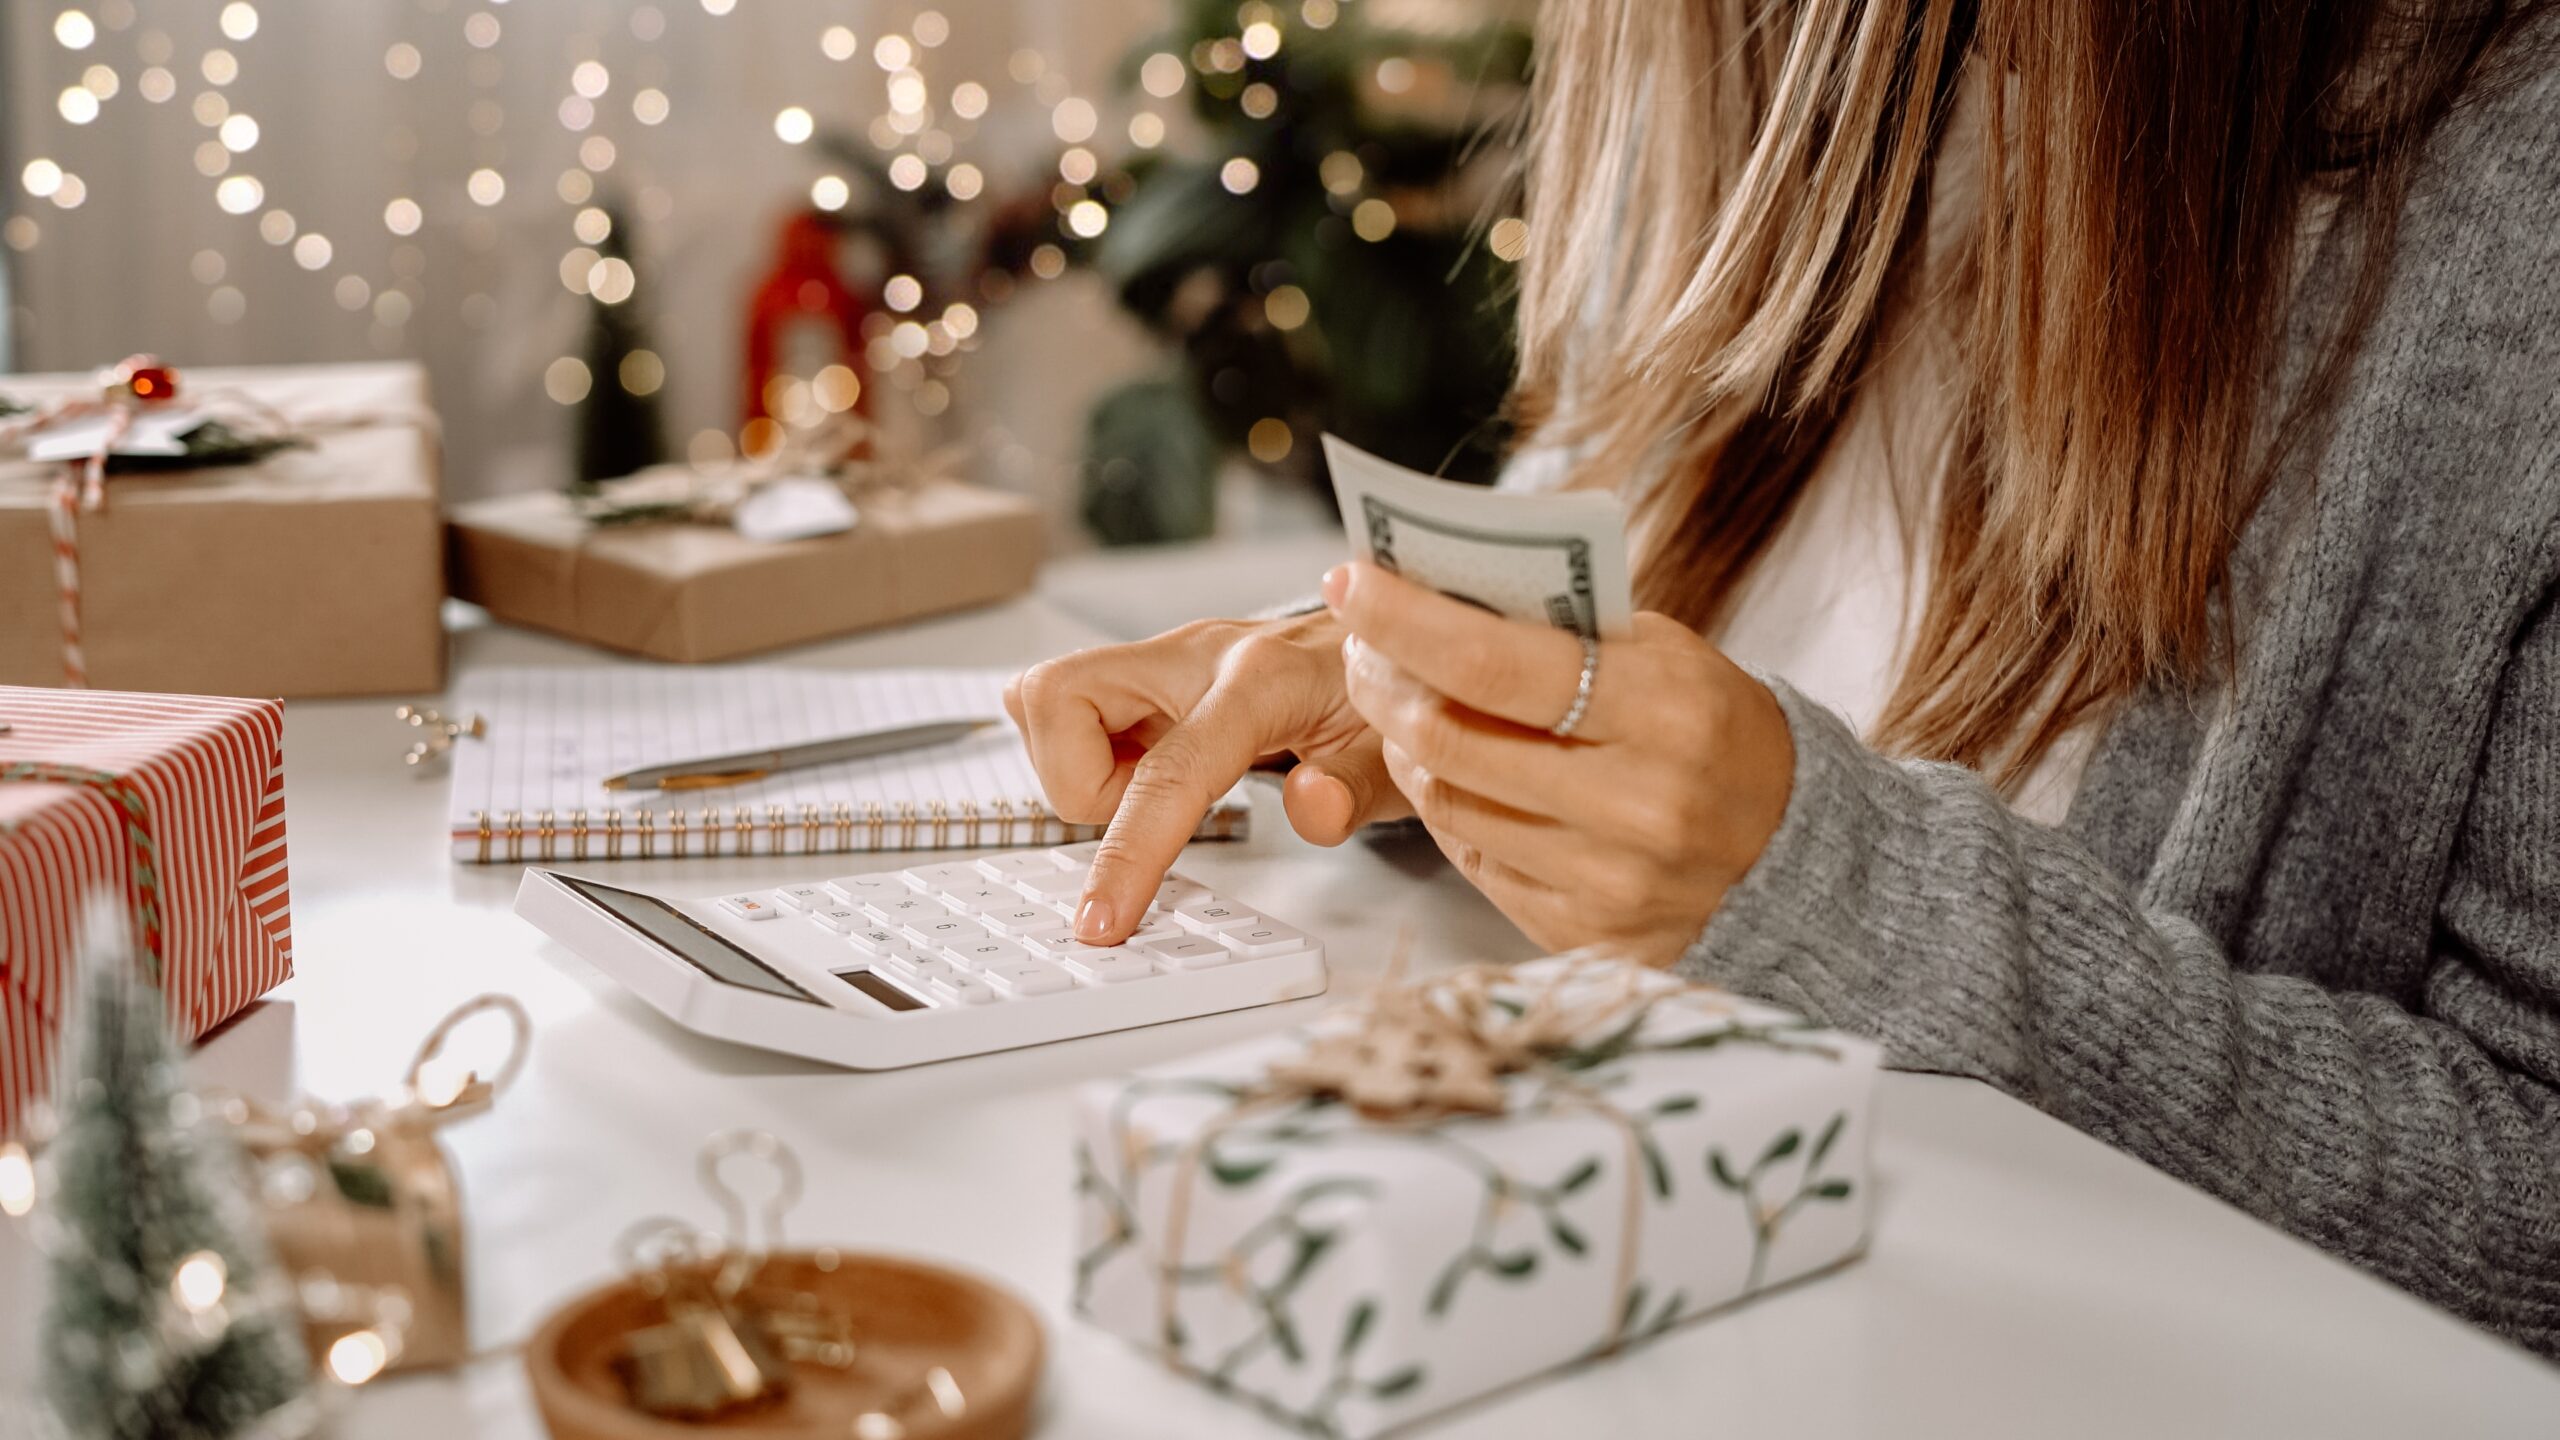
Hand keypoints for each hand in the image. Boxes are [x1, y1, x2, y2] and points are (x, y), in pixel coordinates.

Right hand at [1005, 609, 1411, 944]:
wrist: (1386, 646)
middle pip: (1058, 696)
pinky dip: (1083, 752)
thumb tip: (1312, 807)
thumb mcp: (1398, 760)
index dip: (1128, 851)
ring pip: (1048, 699)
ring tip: (1151, 791)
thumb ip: (1357, 788)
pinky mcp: (1145, 672)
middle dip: (1072, 781)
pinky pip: (1067, 705)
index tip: (1102, 919)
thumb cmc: (1387, 703)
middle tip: (1139, 811)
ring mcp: (1163, 658)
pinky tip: (1142, 771)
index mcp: (1262, 680)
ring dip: (1078, 769)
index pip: (1171, 770)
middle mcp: (1196, 654)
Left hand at [1326, 561, 1794, 965]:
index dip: (1406, 621)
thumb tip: (1433, 589)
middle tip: (1363, 647)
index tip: (1352, 582)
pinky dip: (1450, 806)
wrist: (1791, 850)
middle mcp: (1637, 806)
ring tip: (1408, 706)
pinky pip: (1472, 859)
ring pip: (1446, 804)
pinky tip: (1459, 772)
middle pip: (1450, 741)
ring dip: (1405, 747)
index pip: (1495, 665)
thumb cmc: (1711, 728)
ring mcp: (1607, 881)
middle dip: (1383, 684)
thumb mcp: (1662, 652)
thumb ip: (1560, 628)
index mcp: (1665, 712)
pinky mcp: (1580, 934)